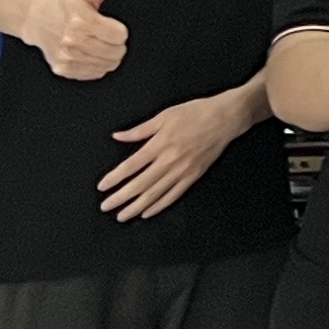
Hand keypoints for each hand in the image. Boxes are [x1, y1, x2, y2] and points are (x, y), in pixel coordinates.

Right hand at [32, 0, 127, 81]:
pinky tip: (89, 54)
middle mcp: (73, 41)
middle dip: (116, 44)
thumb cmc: (63, 8)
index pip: (120, 36)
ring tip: (99, 45)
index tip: (110, 26)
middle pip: (116, 52)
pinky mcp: (64, 69)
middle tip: (105, 36)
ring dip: (108, 56)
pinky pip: (94, 74)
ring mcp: (67, 58)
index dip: (119, 30)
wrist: (35, 21)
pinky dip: (96, 66)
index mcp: (81, 21)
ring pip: (107, 64)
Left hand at [98, 91, 249, 219]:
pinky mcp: (194, 176)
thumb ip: (140, 130)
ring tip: (122, 216)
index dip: (115, 178)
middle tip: (106, 207)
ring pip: (155, 193)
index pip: (131, 166)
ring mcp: (182, 171)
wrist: (226, 118)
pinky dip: (160, 205)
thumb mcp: (164, 116)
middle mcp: (169, 161)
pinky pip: (174, 194)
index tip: (102, 187)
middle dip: (121, 197)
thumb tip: (118, 136)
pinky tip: (148, 212)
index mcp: (159, 144)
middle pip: (140, 184)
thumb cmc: (196, 113)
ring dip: (137, 206)